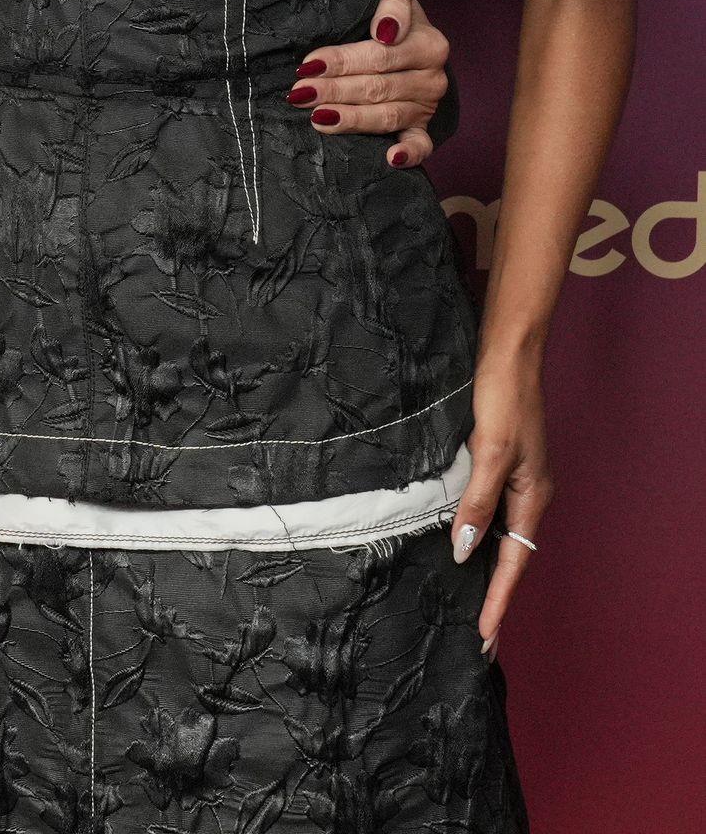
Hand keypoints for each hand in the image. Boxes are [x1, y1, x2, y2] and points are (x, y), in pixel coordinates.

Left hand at [289, 0, 450, 167]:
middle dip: (335, 91)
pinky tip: (390, 158)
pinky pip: (421, 146)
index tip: (309, 64)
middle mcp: (432, 77)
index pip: (380, 55)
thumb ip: (393, 3)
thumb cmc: (388, 13)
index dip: (342, 61)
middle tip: (300, 93)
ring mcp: (427, 106)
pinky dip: (409, 154)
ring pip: (387, 116)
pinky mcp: (422, 128)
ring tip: (317, 118)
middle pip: (377, 87)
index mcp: (429, 43)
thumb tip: (385, 30)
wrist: (408, 36)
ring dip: (351, 119)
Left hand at [448, 354, 551, 655]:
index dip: (498, 600)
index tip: (484, 636)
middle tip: (477, 633)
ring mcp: (513, 478)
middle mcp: (526, 493)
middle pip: (510, 555)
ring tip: (464, 599)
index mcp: (532, 497)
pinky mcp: (496, 461)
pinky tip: (456, 539)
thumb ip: (477, 501)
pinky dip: (474, 532)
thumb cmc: (502, 397)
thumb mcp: (491, 451)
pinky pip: (486, 510)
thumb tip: (463, 550)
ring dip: (483, 566)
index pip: (514, 562)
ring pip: (497, 533)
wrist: (507, 352)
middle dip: (494, 594)